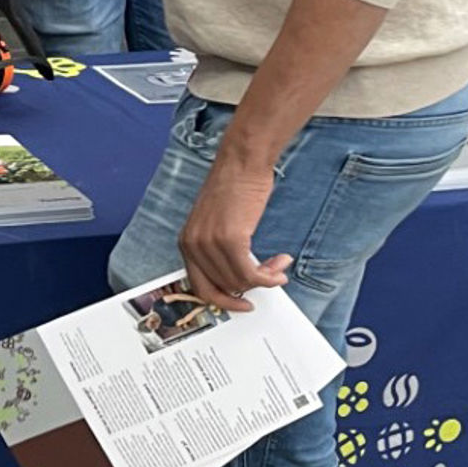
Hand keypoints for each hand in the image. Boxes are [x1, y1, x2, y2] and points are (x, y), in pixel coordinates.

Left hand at [177, 145, 291, 313]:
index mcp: (186, 242)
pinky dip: (269, 276)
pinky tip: (280, 265)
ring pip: (240, 282)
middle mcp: (193, 245)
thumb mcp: (216, 224)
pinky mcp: (230, 239)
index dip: (223, 301)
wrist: (242, 162)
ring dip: (266, 278)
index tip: (242, 304)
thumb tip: (239, 280)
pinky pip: (251, 274)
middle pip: (225, 287)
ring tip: (279, 265)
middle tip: (272, 275)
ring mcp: (210, 243)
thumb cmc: (234, 188)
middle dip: (252, 286)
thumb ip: (219, 251)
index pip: (199, 288)